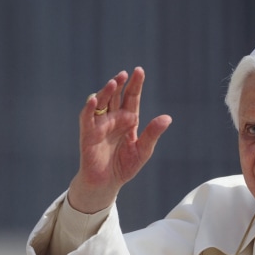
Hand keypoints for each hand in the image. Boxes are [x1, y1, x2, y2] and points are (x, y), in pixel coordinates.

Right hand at [68, 67, 171, 212]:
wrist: (107, 184)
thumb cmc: (125, 166)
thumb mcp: (143, 150)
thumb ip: (152, 134)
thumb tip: (167, 118)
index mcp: (128, 120)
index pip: (132, 98)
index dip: (135, 85)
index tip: (139, 71)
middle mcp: (114, 118)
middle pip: (116, 96)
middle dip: (120, 84)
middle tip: (125, 74)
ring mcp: (100, 125)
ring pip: (102, 102)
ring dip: (106, 92)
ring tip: (114, 83)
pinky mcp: (88, 133)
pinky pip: (87, 117)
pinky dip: (89, 107)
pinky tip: (93, 99)